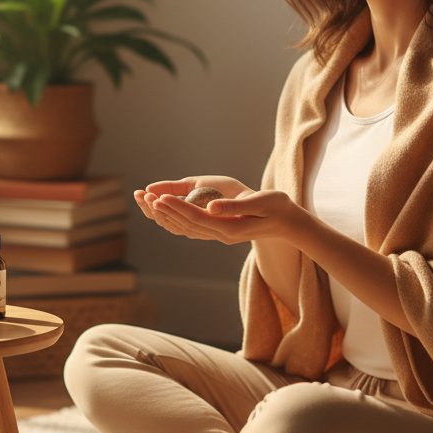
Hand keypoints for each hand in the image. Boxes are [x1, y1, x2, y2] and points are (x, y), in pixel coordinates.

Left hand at [137, 181, 308, 245]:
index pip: (196, 218)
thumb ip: (236, 206)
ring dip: (166, 216)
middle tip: (144, 197)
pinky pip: (191, 228)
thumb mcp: (262, 203)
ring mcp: (219, 235)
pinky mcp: (219, 231)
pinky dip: (175, 219)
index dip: (176, 207)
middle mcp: (221, 235)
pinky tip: (165, 212)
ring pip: (185, 228)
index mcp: (229, 228)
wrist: (288, 223)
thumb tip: (211, 207)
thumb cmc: (278, 209)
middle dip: (164, 211)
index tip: (159, 197)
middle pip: (186, 225)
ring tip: (147, 202)